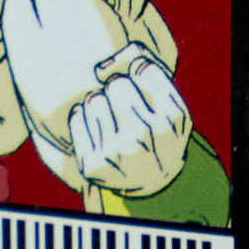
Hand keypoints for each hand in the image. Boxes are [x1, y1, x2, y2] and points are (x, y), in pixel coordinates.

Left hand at [68, 45, 191, 196]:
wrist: (153, 181)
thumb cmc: (160, 130)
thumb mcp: (171, 102)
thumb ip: (149, 68)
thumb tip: (103, 67)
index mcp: (172, 119)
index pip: (143, 68)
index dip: (139, 73)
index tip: (142, 87)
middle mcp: (146, 137)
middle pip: (116, 83)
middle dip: (117, 89)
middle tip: (124, 106)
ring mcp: (117, 153)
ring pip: (94, 98)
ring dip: (99, 103)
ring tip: (110, 119)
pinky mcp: (92, 164)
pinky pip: (76, 117)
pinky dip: (83, 119)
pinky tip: (97, 131)